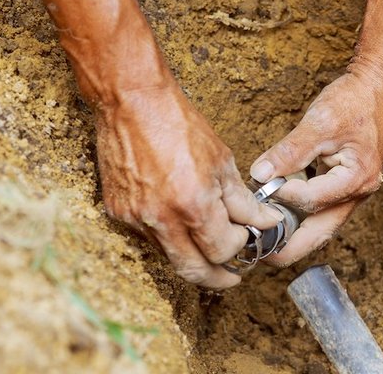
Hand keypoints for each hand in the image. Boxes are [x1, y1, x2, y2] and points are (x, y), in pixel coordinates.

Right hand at [98, 84, 281, 288]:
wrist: (132, 102)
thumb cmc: (180, 125)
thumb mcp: (222, 161)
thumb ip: (243, 201)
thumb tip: (265, 222)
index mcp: (192, 205)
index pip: (222, 251)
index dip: (240, 247)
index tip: (247, 236)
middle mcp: (161, 219)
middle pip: (193, 272)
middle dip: (218, 279)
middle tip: (233, 277)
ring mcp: (135, 219)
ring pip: (170, 258)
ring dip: (193, 258)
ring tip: (209, 245)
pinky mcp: (117, 213)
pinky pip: (149, 239)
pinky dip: (170, 238)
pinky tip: (181, 222)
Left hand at [250, 70, 382, 265]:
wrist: (379, 87)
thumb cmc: (355, 101)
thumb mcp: (320, 122)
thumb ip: (289, 151)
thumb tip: (260, 174)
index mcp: (356, 179)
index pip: (313, 200)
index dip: (285, 194)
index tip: (265, 183)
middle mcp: (358, 192)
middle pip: (322, 232)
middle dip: (293, 248)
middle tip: (263, 259)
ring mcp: (353, 191)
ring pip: (322, 223)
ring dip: (297, 234)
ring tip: (269, 243)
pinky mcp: (345, 184)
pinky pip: (322, 208)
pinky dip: (302, 215)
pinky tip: (282, 215)